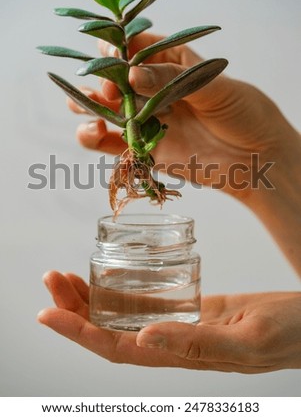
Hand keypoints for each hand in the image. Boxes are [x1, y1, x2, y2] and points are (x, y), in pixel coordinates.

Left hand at [38, 271, 300, 372]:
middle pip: (111, 331)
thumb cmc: (287, 333)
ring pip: (125, 316)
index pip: (116, 348)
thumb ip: (197, 344)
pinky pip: (148, 303)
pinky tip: (107, 278)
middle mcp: (172, 343)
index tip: (48, 313)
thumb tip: (143, 340)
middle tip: (50, 280)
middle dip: (75, 309)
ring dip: (92, 299)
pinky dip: (122, 291)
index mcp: (182, 356)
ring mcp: (180, 325)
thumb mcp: (246, 338)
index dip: (79, 333)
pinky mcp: (191, 308)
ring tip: (65, 277)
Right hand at [70, 33, 299, 198]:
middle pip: (116, 78)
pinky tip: (92, 131)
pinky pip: (112, 142)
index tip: (110, 51)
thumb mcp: (215, 87)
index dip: (119, 47)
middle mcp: (156, 90)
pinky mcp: (145, 148)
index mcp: (173, 65)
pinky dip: (93, 137)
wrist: (258, 159)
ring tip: (82, 104)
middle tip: (107, 87)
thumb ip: (173, 80)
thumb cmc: (245, 114)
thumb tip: (133, 74)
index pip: (138, 48)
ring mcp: (148, 119)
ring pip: (107, 108)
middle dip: (102, 78)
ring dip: (88, 103)